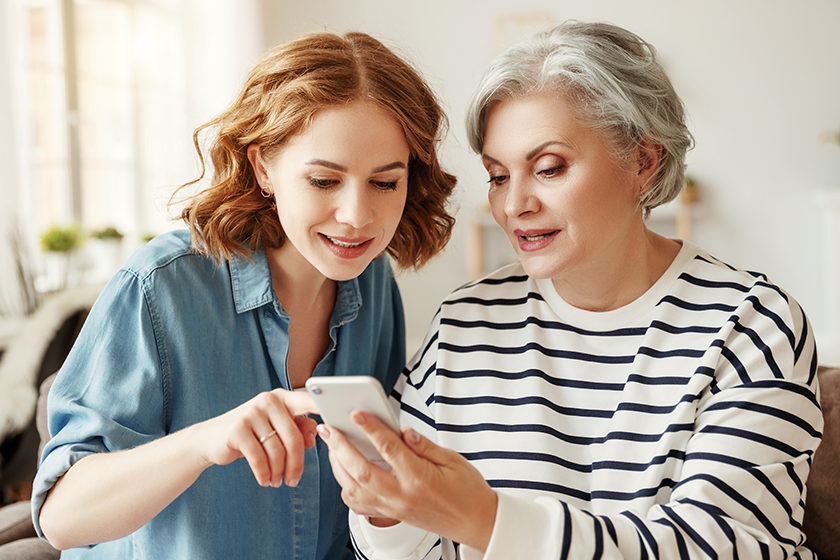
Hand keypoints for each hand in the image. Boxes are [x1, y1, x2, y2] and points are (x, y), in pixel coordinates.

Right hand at [192, 389, 318, 487]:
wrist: (211, 438)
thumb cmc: (252, 433)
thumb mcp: (276, 427)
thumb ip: (298, 427)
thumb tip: (315, 435)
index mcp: (282, 397)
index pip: (307, 401)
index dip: (322, 407)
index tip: (338, 416)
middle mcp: (268, 401)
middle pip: (293, 438)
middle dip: (296, 464)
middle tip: (293, 480)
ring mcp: (251, 413)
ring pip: (277, 451)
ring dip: (278, 472)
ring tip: (276, 481)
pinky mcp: (237, 429)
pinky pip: (259, 458)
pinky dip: (264, 473)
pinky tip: (265, 480)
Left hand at [319, 411, 497, 552]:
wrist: (475, 522)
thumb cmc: (467, 490)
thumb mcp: (452, 459)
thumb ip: (424, 445)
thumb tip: (403, 430)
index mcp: (419, 478)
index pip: (388, 448)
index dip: (371, 427)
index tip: (357, 413)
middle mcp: (402, 496)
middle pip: (362, 470)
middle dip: (341, 447)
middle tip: (329, 428)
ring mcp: (393, 508)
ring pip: (354, 489)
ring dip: (338, 466)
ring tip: (332, 446)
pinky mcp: (390, 515)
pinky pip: (359, 505)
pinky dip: (346, 487)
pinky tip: (345, 472)